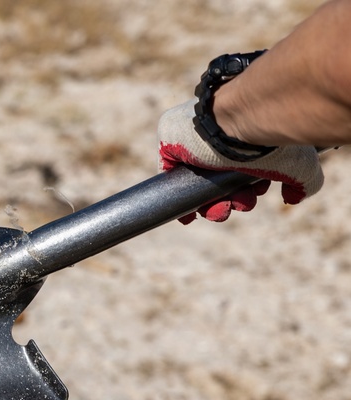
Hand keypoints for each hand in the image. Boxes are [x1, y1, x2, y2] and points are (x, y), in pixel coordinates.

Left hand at [157, 102, 323, 222]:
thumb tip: (292, 197)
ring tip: (223, 207)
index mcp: (244, 140)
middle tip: (240, 204)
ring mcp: (192, 139)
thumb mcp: (298, 162)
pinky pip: (169, 174)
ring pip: (195, 183)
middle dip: (229, 201)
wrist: (243, 115)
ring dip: (209, 205)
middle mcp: (217, 139)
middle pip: (216, 182)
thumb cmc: (271, 136)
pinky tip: (190, 213)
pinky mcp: (170, 138)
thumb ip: (302, 181)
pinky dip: (178, 196)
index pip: (238, 172)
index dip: (242, 192)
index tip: (249, 198)